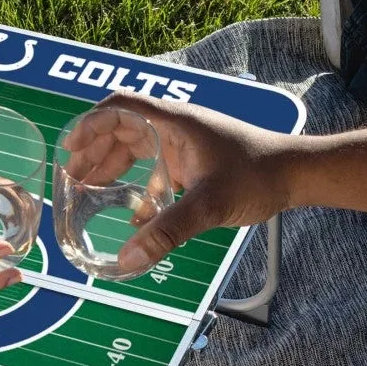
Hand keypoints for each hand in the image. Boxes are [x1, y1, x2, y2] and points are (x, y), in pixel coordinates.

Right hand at [88, 93, 295, 272]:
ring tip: (89, 190)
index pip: (121, 107)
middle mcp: (177, 128)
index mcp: (175, 122)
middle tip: (72, 177)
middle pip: (123, 129)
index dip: (90, 124)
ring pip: (138, 149)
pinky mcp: (195, 163)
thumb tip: (127, 258)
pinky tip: (132, 215)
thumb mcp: (208, 205)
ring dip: (113, 167)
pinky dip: (139, 186)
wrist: (296, 174)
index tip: (70, 148)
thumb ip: (167, 231)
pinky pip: (157, 169)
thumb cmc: (257, 175)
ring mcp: (186, 145)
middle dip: (95, 151)